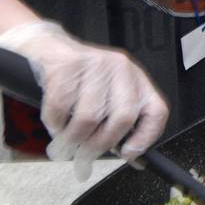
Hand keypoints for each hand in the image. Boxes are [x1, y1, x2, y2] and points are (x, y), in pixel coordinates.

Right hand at [0, 21, 168, 178]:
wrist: (48, 47)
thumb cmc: (79, 78)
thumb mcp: (107, 95)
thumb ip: (118, 121)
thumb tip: (131, 157)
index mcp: (135, 79)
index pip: (156, 111)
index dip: (145, 137)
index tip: (128, 153)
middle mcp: (120, 68)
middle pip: (122, 118)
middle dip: (100, 144)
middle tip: (85, 156)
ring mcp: (95, 64)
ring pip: (89, 118)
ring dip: (73, 138)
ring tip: (66, 140)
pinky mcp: (68, 65)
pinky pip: (61, 108)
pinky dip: (55, 124)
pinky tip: (55, 122)